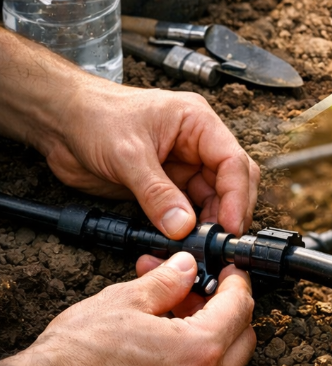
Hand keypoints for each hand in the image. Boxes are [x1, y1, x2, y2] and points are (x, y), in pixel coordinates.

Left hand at [0, 29, 259, 237]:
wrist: (61, 121)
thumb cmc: (95, 117)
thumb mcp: (127, 154)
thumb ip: (156, 193)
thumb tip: (183, 226)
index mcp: (198, 123)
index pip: (233, 161)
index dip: (237, 196)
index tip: (230, 226)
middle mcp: (197, 145)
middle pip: (230, 183)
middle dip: (228, 213)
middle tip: (218, 244)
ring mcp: (182, 167)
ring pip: (210, 201)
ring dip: (206, 225)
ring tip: (197, 248)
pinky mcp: (165, 187)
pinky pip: (185, 212)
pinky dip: (185, 230)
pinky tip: (180, 244)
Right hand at [0, 252, 255, 365]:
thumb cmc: (78, 357)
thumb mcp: (126, 300)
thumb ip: (167, 282)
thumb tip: (185, 267)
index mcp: (200, 350)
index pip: (241, 307)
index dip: (236, 282)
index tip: (228, 271)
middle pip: (242, 339)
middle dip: (228, 309)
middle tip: (200, 289)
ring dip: (211, 337)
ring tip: (174, 314)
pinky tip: (165, 347)